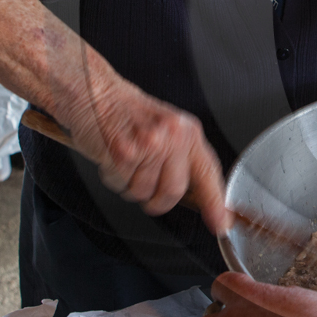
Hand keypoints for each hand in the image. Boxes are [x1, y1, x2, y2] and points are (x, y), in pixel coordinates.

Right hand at [59, 74, 230, 232]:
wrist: (95, 92)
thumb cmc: (126, 112)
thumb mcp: (166, 128)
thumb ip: (180, 157)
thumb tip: (194, 195)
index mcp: (187, 132)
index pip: (208, 173)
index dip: (215, 202)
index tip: (221, 223)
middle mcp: (172, 137)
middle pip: (172, 192)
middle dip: (156, 201)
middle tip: (145, 191)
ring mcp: (149, 145)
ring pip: (142, 193)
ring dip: (129, 187)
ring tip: (125, 163)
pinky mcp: (123, 153)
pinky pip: (119, 185)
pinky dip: (112, 179)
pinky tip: (111, 157)